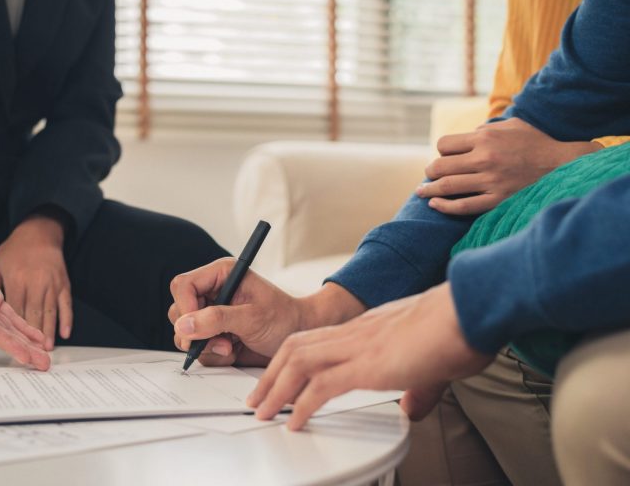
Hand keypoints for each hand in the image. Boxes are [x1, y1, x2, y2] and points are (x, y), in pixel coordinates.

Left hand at [0, 214, 71, 350]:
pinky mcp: (63, 283)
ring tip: (45, 351)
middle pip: (32, 316)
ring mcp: (51, 284)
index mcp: (17, 279)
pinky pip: (65, 304)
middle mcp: (36, 283)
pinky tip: (63, 334)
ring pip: (49, 313)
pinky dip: (65, 320)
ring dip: (47, 333)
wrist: (39, 232)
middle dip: (31, 339)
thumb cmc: (14, 249)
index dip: (12, 331)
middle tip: (32, 357)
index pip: (12, 312)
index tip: (12, 346)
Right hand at [168, 259, 364, 366]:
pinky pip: (197, 348)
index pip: (183, 285)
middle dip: (196, 332)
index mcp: (221, 275)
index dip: (185, 307)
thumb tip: (183, 325)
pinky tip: (234, 351)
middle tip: (223, 343)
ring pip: (184, 333)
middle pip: (179, 311)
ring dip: (206, 346)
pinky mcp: (213, 334)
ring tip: (231, 347)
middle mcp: (212, 293)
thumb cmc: (284, 319)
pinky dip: (213, 355)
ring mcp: (210, 314)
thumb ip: (217, 319)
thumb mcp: (252, 317)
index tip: (195, 328)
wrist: (298, 337)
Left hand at [246, 283, 492, 429]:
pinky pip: (322, 386)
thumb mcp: (432, 362)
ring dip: (276, 388)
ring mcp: (359, 346)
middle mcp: (356, 333)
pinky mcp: (369, 365)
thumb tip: (412, 407)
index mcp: (367, 329)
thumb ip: (417, 385)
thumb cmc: (460, 326)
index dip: (292, 359)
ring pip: (299, 362)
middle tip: (258, 397)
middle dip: (271, 374)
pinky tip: (295, 423)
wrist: (472, 307)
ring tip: (263, 411)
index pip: (317, 340)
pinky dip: (302, 406)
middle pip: (296, 347)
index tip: (280, 379)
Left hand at [417, 118, 600, 214]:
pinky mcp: (497, 200)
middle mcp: (485, 159)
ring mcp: (491, 181)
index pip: (444, 145)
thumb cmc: (536, 142)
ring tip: (422, 192)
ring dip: (429, 190)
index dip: (440, 151)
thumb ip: (485, 129)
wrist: (564, 165)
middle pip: (440, 166)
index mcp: (485, 138)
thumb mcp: (511, 125)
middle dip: (430, 171)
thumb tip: (465, 136)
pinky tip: (435, 205)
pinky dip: (444, 207)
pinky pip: (463, 206)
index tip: (443, 157)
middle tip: (429, 175)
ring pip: (447, 186)